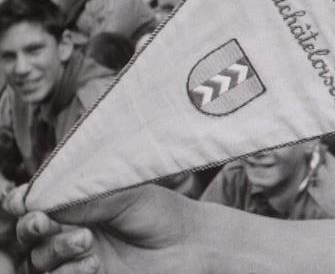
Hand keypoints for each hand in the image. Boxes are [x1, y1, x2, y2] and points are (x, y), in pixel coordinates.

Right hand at [6, 184, 208, 273]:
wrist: (188, 245)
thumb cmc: (159, 212)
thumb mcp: (119, 194)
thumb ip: (80, 199)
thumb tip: (37, 201)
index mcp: (78, 202)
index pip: (36, 202)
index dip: (21, 203)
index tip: (21, 202)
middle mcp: (72, 229)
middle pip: (28, 234)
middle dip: (31, 228)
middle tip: (44, 224)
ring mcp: (77, 258)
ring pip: (39, 260)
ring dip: (54, 251)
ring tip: (86, 241)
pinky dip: (68, 273)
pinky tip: (92, 264)